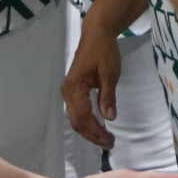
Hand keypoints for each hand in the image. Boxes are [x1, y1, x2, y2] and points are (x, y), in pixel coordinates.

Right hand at [62, 17, 121, 148]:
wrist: (97, 33)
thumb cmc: (104, 50)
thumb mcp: (110, 73)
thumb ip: (108, 96)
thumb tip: (109, 118)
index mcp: (74, 87)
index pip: (83, 117)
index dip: (96, 131)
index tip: (110, 140)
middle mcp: (67, 92)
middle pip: (77, 121)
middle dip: (92, 135)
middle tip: (109, 143)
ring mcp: (69, 91)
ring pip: (76, 118)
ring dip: (89, 130)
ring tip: (105, 138)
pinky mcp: (74, 90)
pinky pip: (77, 111)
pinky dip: (87, 121)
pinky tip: (98, 126)